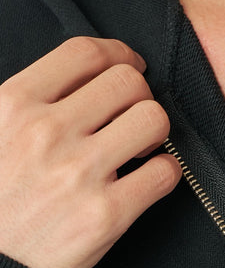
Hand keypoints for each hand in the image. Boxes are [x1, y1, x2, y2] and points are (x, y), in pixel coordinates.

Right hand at [0, 37, 182, 267]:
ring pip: (155, 119)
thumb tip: (94, 70)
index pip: (86, 52)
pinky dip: (165, 172)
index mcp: (13, 105)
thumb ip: (35, 98)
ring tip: (140, 146)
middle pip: (129, 81)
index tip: (129, 64)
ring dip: (156, 131)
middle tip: (132, 115)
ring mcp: (77, 175)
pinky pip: (166, 172)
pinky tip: (145, 178)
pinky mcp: (105, 215)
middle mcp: (45, 134)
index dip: (119, 53)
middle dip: (140, 95)